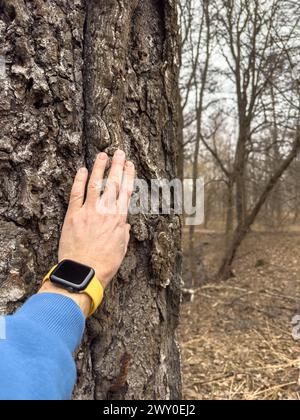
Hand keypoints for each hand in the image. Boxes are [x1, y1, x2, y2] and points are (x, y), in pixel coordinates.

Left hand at [39, 150, 134, 316]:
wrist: (85, 272)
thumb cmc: (105, 264)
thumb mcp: (121, 250)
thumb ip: (124, 234)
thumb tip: (125, 226)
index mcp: (119, 219)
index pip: (126, 192)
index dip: (128, 176)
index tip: (130, 164)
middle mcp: (106, 212)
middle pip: (113, 184)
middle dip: (117, 166)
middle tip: (119, 152)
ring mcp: (89, 212)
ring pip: (96, 184)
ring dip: (99, 168)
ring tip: (102, 155)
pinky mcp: (73, 215)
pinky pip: (76, 194)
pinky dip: (79, 181)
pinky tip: (82, 170)